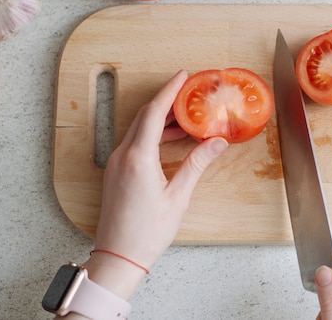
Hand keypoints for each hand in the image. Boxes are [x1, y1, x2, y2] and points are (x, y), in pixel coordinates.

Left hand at [84, 70, 228, 298]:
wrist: (118, 256)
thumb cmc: (147, 231)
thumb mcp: (178, 196)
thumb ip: (196, 164)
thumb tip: (216, 143)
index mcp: (138, 157)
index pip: (155, 113)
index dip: (170, 91)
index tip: (183, 76)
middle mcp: (122, 155)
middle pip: (144, 116)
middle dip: (166, 102)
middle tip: (188, 95)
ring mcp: (115, 163)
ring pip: (138, 129)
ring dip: (160, 121)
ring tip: (186, 120)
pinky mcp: (115, 171)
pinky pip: (133, 143)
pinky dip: (151, 135)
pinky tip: (169, 141)